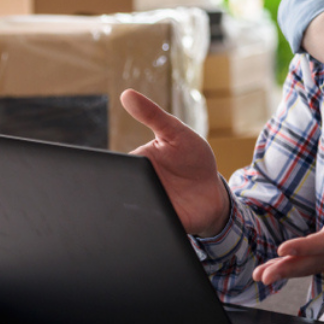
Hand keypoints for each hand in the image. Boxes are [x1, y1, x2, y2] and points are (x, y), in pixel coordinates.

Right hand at [120, 89, 229, 236]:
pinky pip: (149, 229)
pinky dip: (149, 227)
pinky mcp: (161, 226)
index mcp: (136, 165)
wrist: (213, 193)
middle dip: (119, 192)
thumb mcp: (175, 132)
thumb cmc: (193, 158)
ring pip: (130, 212)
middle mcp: (137, 188)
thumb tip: (127, 94)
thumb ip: (153, 115)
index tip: (112, 169)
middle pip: (119, 192)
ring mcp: (149, 208)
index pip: (115, 168)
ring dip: (133, 210)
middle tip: (128, 187)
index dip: (110, 170)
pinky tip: (155, 223)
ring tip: (143, 204)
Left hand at [251, 163, 323, 284]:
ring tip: (261, 275)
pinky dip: (293, 268)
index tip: (284, 249)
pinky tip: (275, 270)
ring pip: (310, 265)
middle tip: (263, 274)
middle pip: (314, 260)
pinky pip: (312, 264)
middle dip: (288, 267)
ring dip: (285, 271)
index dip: (306, 246)